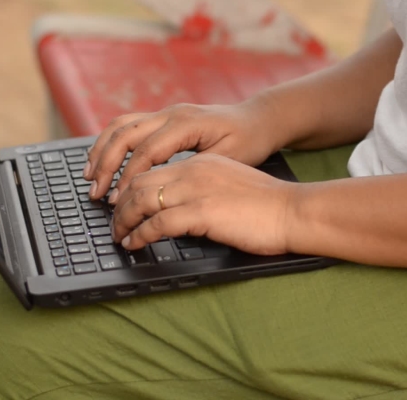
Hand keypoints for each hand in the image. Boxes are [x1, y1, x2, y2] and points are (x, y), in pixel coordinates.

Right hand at [83, 101, 280, 202]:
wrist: (260, 120)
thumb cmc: (249, 142)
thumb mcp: (229, 160)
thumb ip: (195, 171)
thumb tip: (165, 189)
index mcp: (186, 123)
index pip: (146, 152)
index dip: (128, 178)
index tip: (118, 201)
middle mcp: (171, 113)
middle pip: (125, 134)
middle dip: (106, 164)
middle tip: (96, 193)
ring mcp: (166, 112)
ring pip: (121, 125)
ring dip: (101, 150)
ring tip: (89, 176)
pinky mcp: (164, 118)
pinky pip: (129, 125)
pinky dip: (111, 142)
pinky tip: (102, 160)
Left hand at [111, 153, 297, 255]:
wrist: (292, 210)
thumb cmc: (267, 206)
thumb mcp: (229, 187)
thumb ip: (203, 191)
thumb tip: (180, 211)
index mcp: (201, 163)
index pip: (153, 171)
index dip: (130, 190)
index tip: (122, 207)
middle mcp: (193, 170)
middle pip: (139, 182)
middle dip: (120, 205)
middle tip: (114, 224)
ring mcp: (196, 189)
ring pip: (142, 200)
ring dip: (124, 221)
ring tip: (119, 236)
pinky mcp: (201, 211)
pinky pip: (157, 222)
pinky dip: (140, 235)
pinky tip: (135, 244)